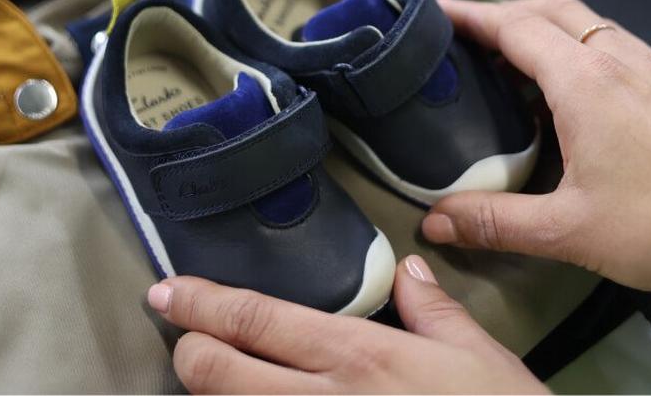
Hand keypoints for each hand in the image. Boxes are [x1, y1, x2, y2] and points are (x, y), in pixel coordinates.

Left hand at [146, 256, 546, 393]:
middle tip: (185, 340)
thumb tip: (408, 271)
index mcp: (359, 358)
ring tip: (221, 378)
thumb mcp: (483, 360)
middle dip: (188, 352)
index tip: (167, 292)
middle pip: (216, 374)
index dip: (201, 304)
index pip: (257, 321)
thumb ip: (436, 312)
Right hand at [423, 0, 650, 293]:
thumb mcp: (564, 230)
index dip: (473, 17)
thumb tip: (438, 222)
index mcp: (584, 84)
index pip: (515, 29)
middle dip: (507, 14)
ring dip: (549, 28)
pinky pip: (622, 47)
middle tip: (472, 32)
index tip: (441, 12)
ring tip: (519, 58)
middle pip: (552, 11)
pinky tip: (579, 87)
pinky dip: (586, 48)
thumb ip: (494, 221)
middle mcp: (621, 62)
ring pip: (591, 25)